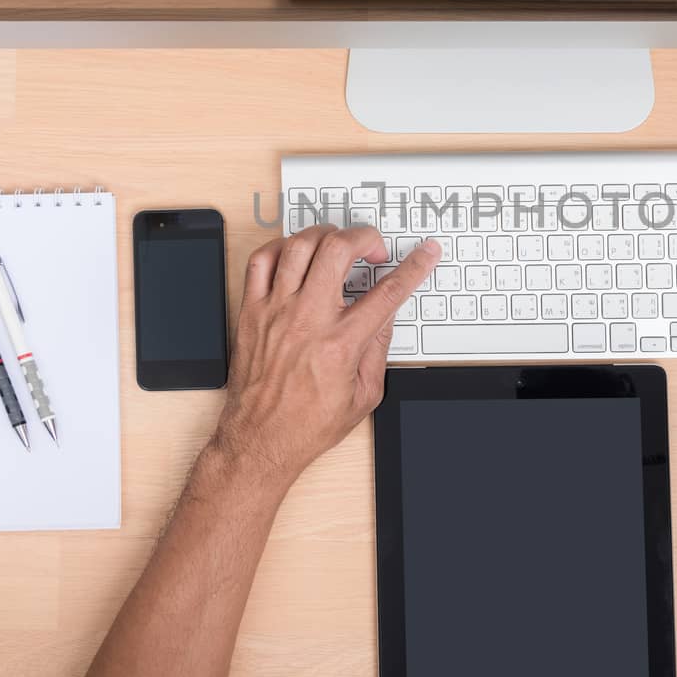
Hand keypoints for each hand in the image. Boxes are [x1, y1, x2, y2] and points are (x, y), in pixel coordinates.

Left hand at [210, 224, 439, 488]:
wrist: (260, 440)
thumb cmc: (306, 424)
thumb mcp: (364, 395)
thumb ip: (378, 349)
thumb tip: (386, 314)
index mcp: (341, 345)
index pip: (387, 293)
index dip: (414, 267)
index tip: (425, 253)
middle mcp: (307, 321)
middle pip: (338, 250)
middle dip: (364, 237)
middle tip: (373, 248)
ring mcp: (275, 312)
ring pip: (299, 246)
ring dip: (325, 236)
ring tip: (336, 246)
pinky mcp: (252, 312)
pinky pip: (261, 261)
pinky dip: (282, 248)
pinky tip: (295, 256)